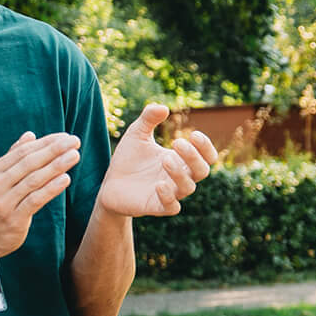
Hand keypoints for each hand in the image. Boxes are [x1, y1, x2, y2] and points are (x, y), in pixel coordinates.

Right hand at [0, 129, 81, 259]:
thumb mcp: (0, 179)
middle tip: (74, 141)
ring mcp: (4, 202)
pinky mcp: (14, 219)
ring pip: (34, 180)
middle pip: (29, 163)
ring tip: (74, 155)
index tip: (65, 136)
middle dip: (53, 150)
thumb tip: (30, 134)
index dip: (45, 142)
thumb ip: (14, 157)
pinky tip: (66, 178)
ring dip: (56, 166)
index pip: (22, 152)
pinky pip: (35, 200)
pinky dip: (51, 188)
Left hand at [95, 104, 217, 219]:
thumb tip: (163, 107)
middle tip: (177, 143)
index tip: (194, 134)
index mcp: (181, 160)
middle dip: (194, 157)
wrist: (109, 184)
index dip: (205, 147)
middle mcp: (179, 178)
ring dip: (179, 173)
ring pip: (188, 188)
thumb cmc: (128, 160)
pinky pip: (171, 207)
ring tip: (165, 159)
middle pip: (202, 171)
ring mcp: (169, 193)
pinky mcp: (155, 206)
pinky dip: (169, 197)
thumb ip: (148, 119)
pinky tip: (159, 184)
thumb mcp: (136, 134)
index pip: (206, 157)